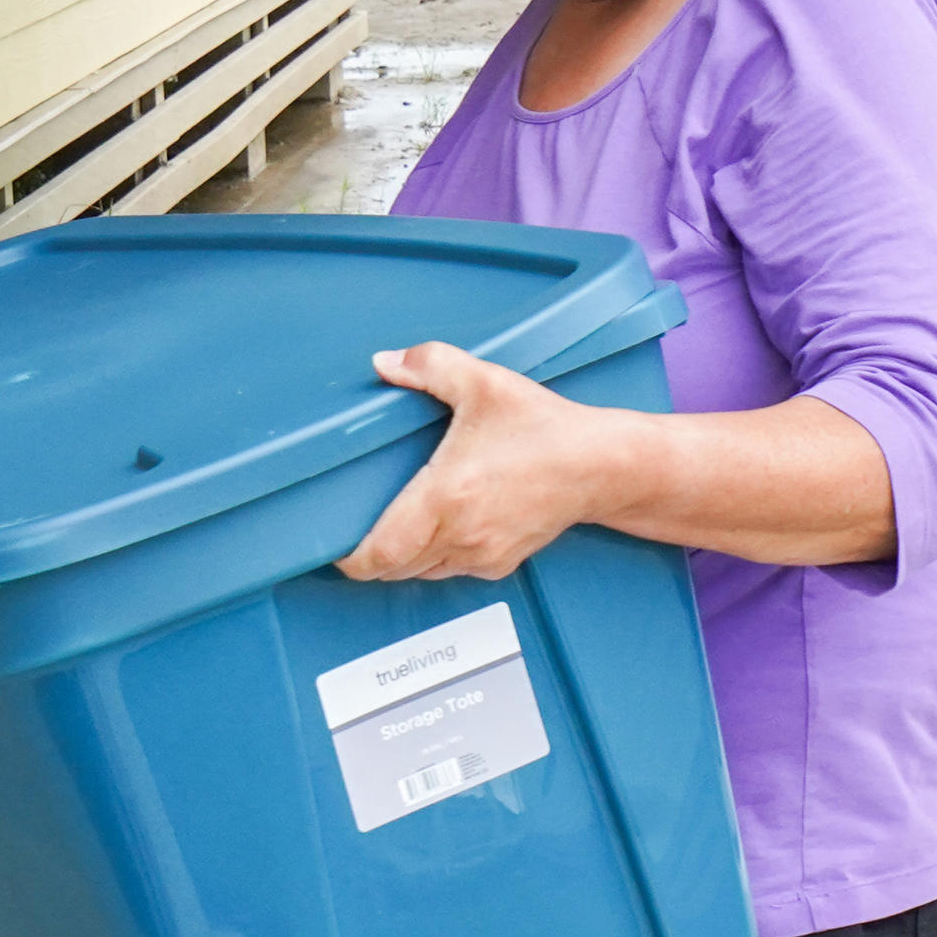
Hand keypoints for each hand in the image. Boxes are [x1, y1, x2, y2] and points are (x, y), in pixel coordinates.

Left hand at [339, 342, 646, 581]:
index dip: (349, 557)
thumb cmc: (545, 429)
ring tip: (394, 526)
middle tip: (355, 528)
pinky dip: (434, 557)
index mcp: (446, 497)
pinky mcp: (500, 563)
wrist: (601, 465)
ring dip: (402, 557)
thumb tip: (384, 363)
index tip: (334, 542)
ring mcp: (482, 554)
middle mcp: (461, 535)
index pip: (379, 553)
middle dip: (370, 555)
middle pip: (392, 569)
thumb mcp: (484, 383)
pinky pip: (450, 570)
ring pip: (421, 573)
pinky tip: (438, 526)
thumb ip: (429, 365)